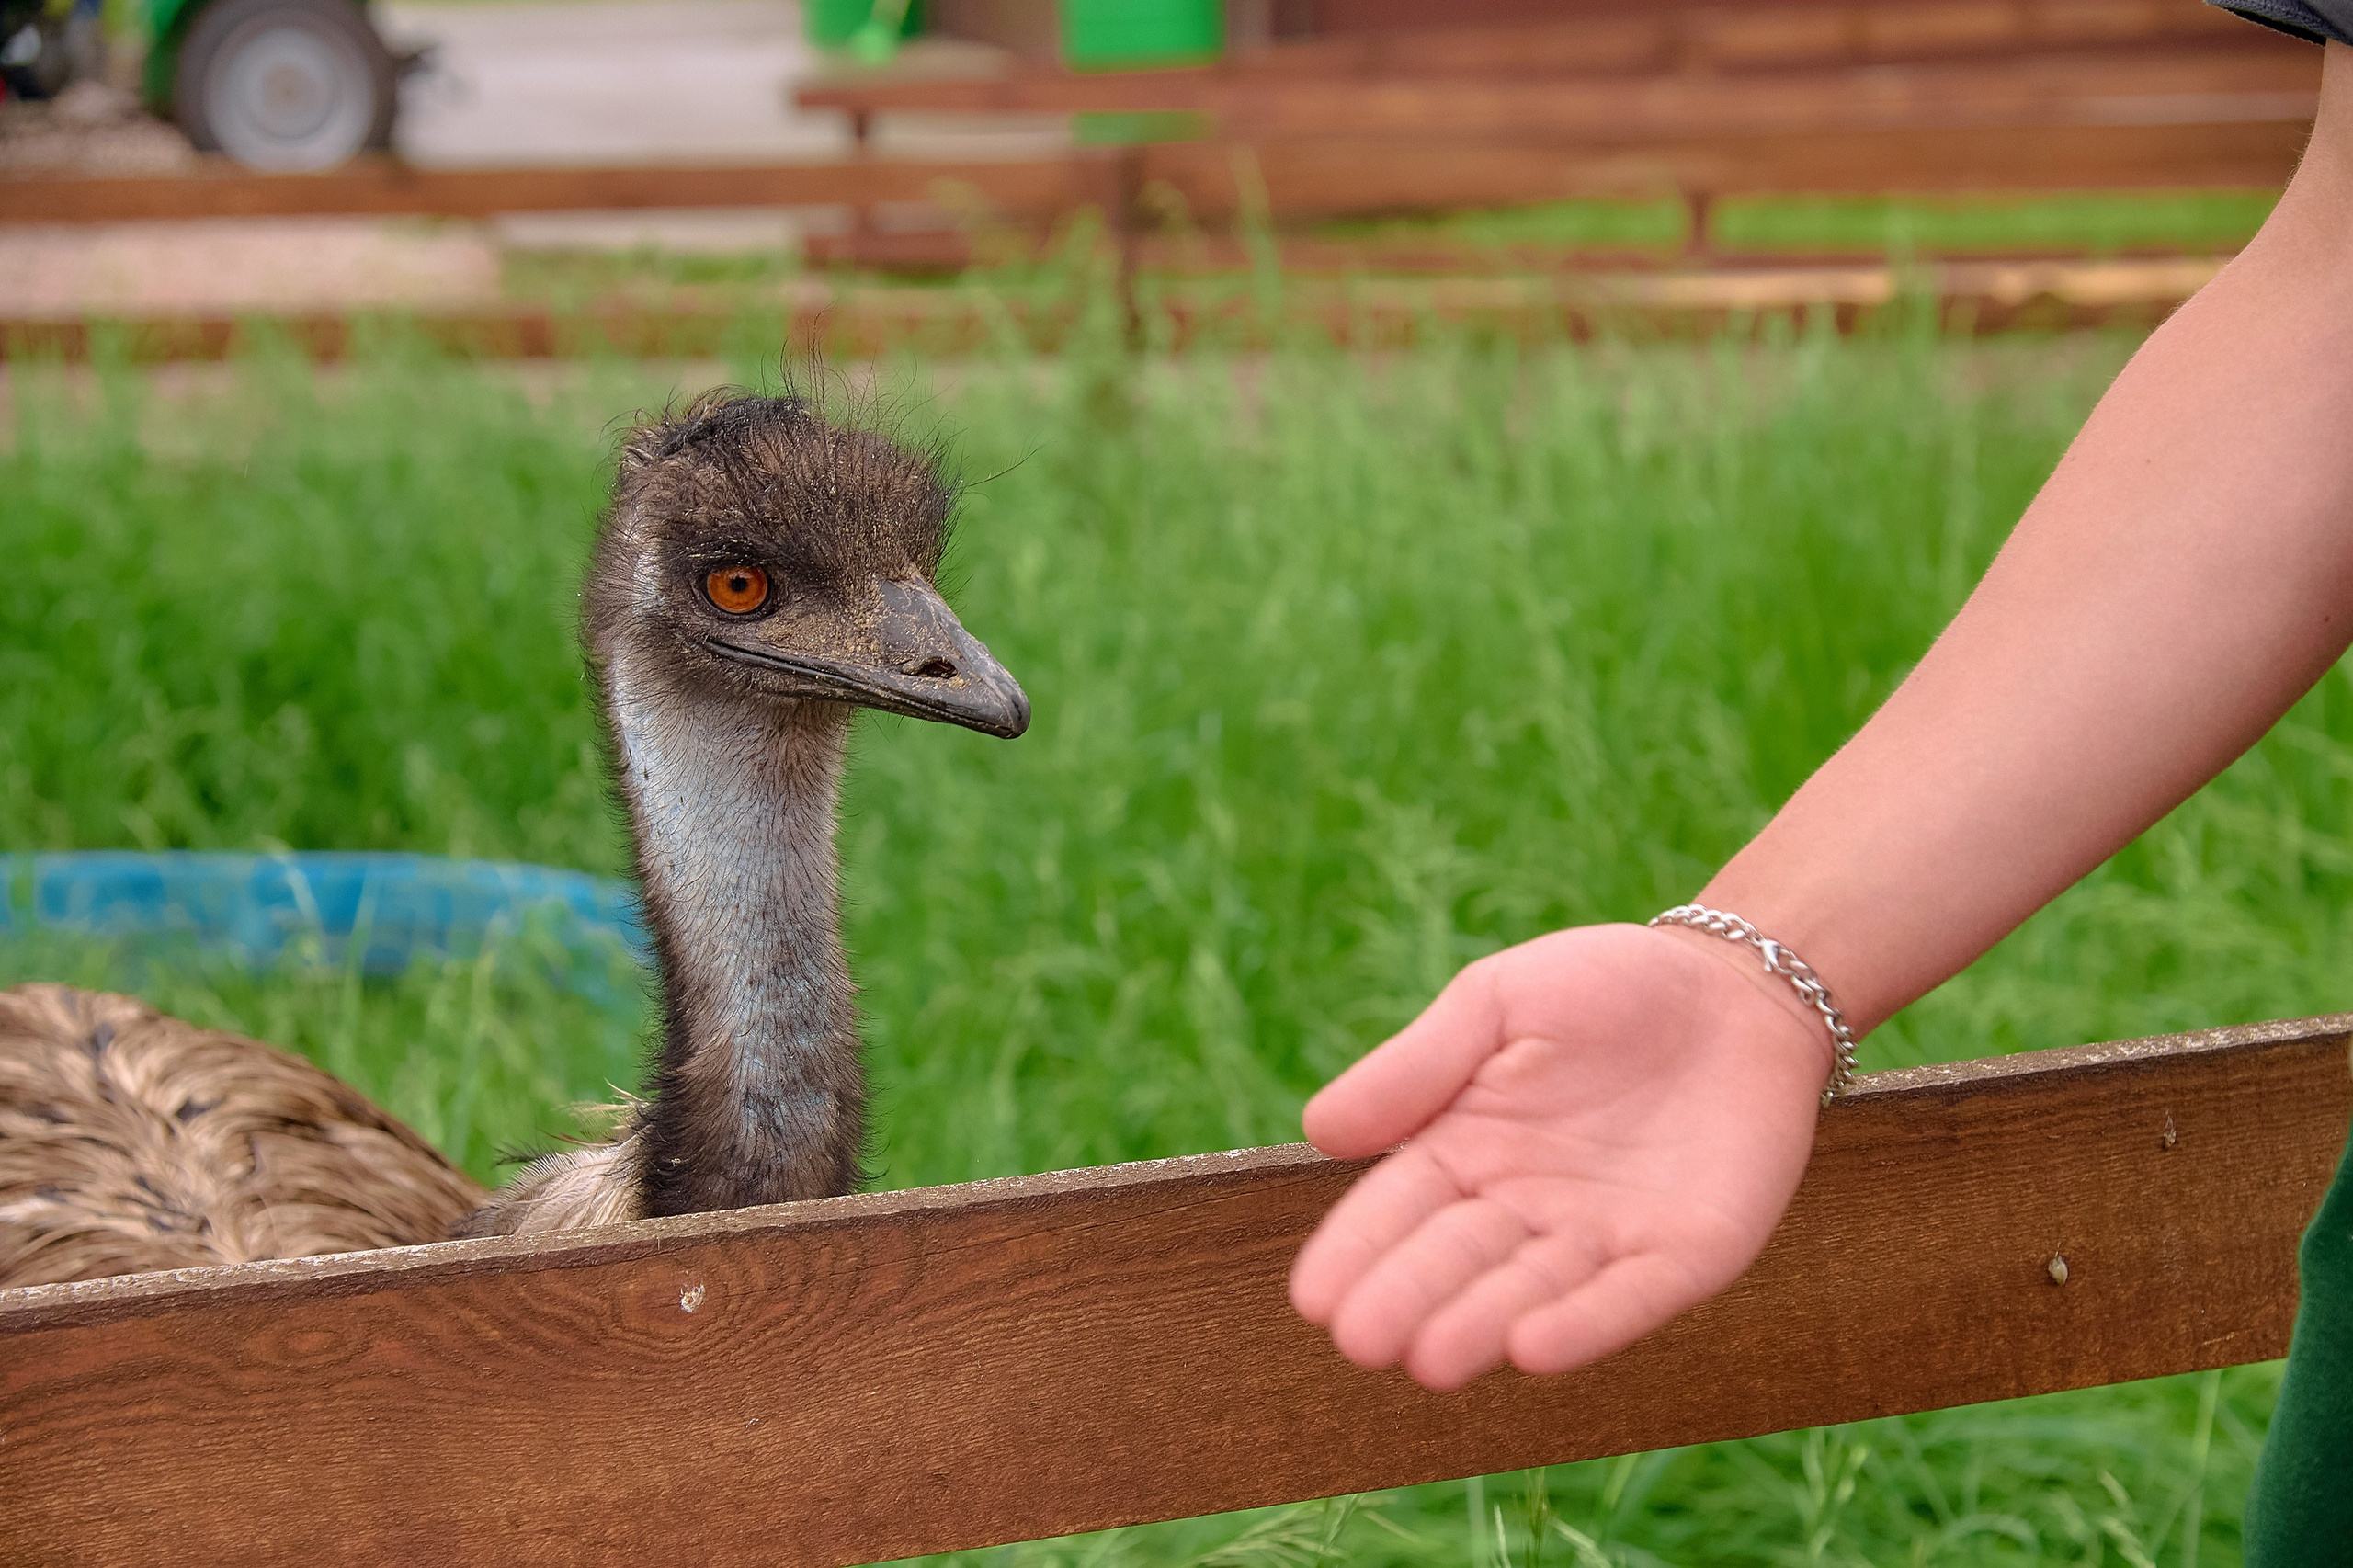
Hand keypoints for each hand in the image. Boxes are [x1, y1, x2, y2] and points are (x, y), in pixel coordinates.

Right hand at [1289, 922, 1831, 1389]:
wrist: (1740, 987)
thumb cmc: (1607, 986)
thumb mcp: (1498, 1003)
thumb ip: (1418, 1066)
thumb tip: (1317, 1132)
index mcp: (1464, 1147)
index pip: (1397, 1208)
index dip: (1356, 1251)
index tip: (1312, 1297)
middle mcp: (1524, 1207)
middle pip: (1453, 1260)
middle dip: (1407, 1300)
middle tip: (1360, 1341)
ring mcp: (1602, 1237)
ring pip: (1530, 1291)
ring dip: (1481, 1326)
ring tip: (1430, 1360)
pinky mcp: (1683, 1255)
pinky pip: (1628, 1297)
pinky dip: (1584, 1324)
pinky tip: (1533, 1349)